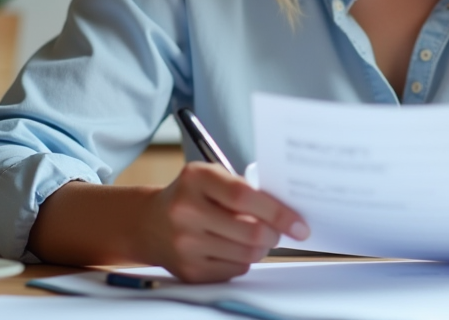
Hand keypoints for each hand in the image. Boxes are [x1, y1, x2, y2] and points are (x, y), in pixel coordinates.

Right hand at [143, 162, 310, 282]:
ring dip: (261, 248)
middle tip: (278, 231)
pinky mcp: (189, 271)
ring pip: (247, 255)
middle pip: (250, 231)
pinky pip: (235, 270)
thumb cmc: (191, 195)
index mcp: (196, 178)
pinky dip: (243, 260)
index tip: (299, 224)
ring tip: (255, 237)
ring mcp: (185, 244)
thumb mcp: (211, 177)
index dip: (278, 212)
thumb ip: (243, 188)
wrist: (149, 223)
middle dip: (274, 234)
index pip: (244, 196)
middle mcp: (186, 211)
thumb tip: (286, 211)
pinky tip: (233, 248)